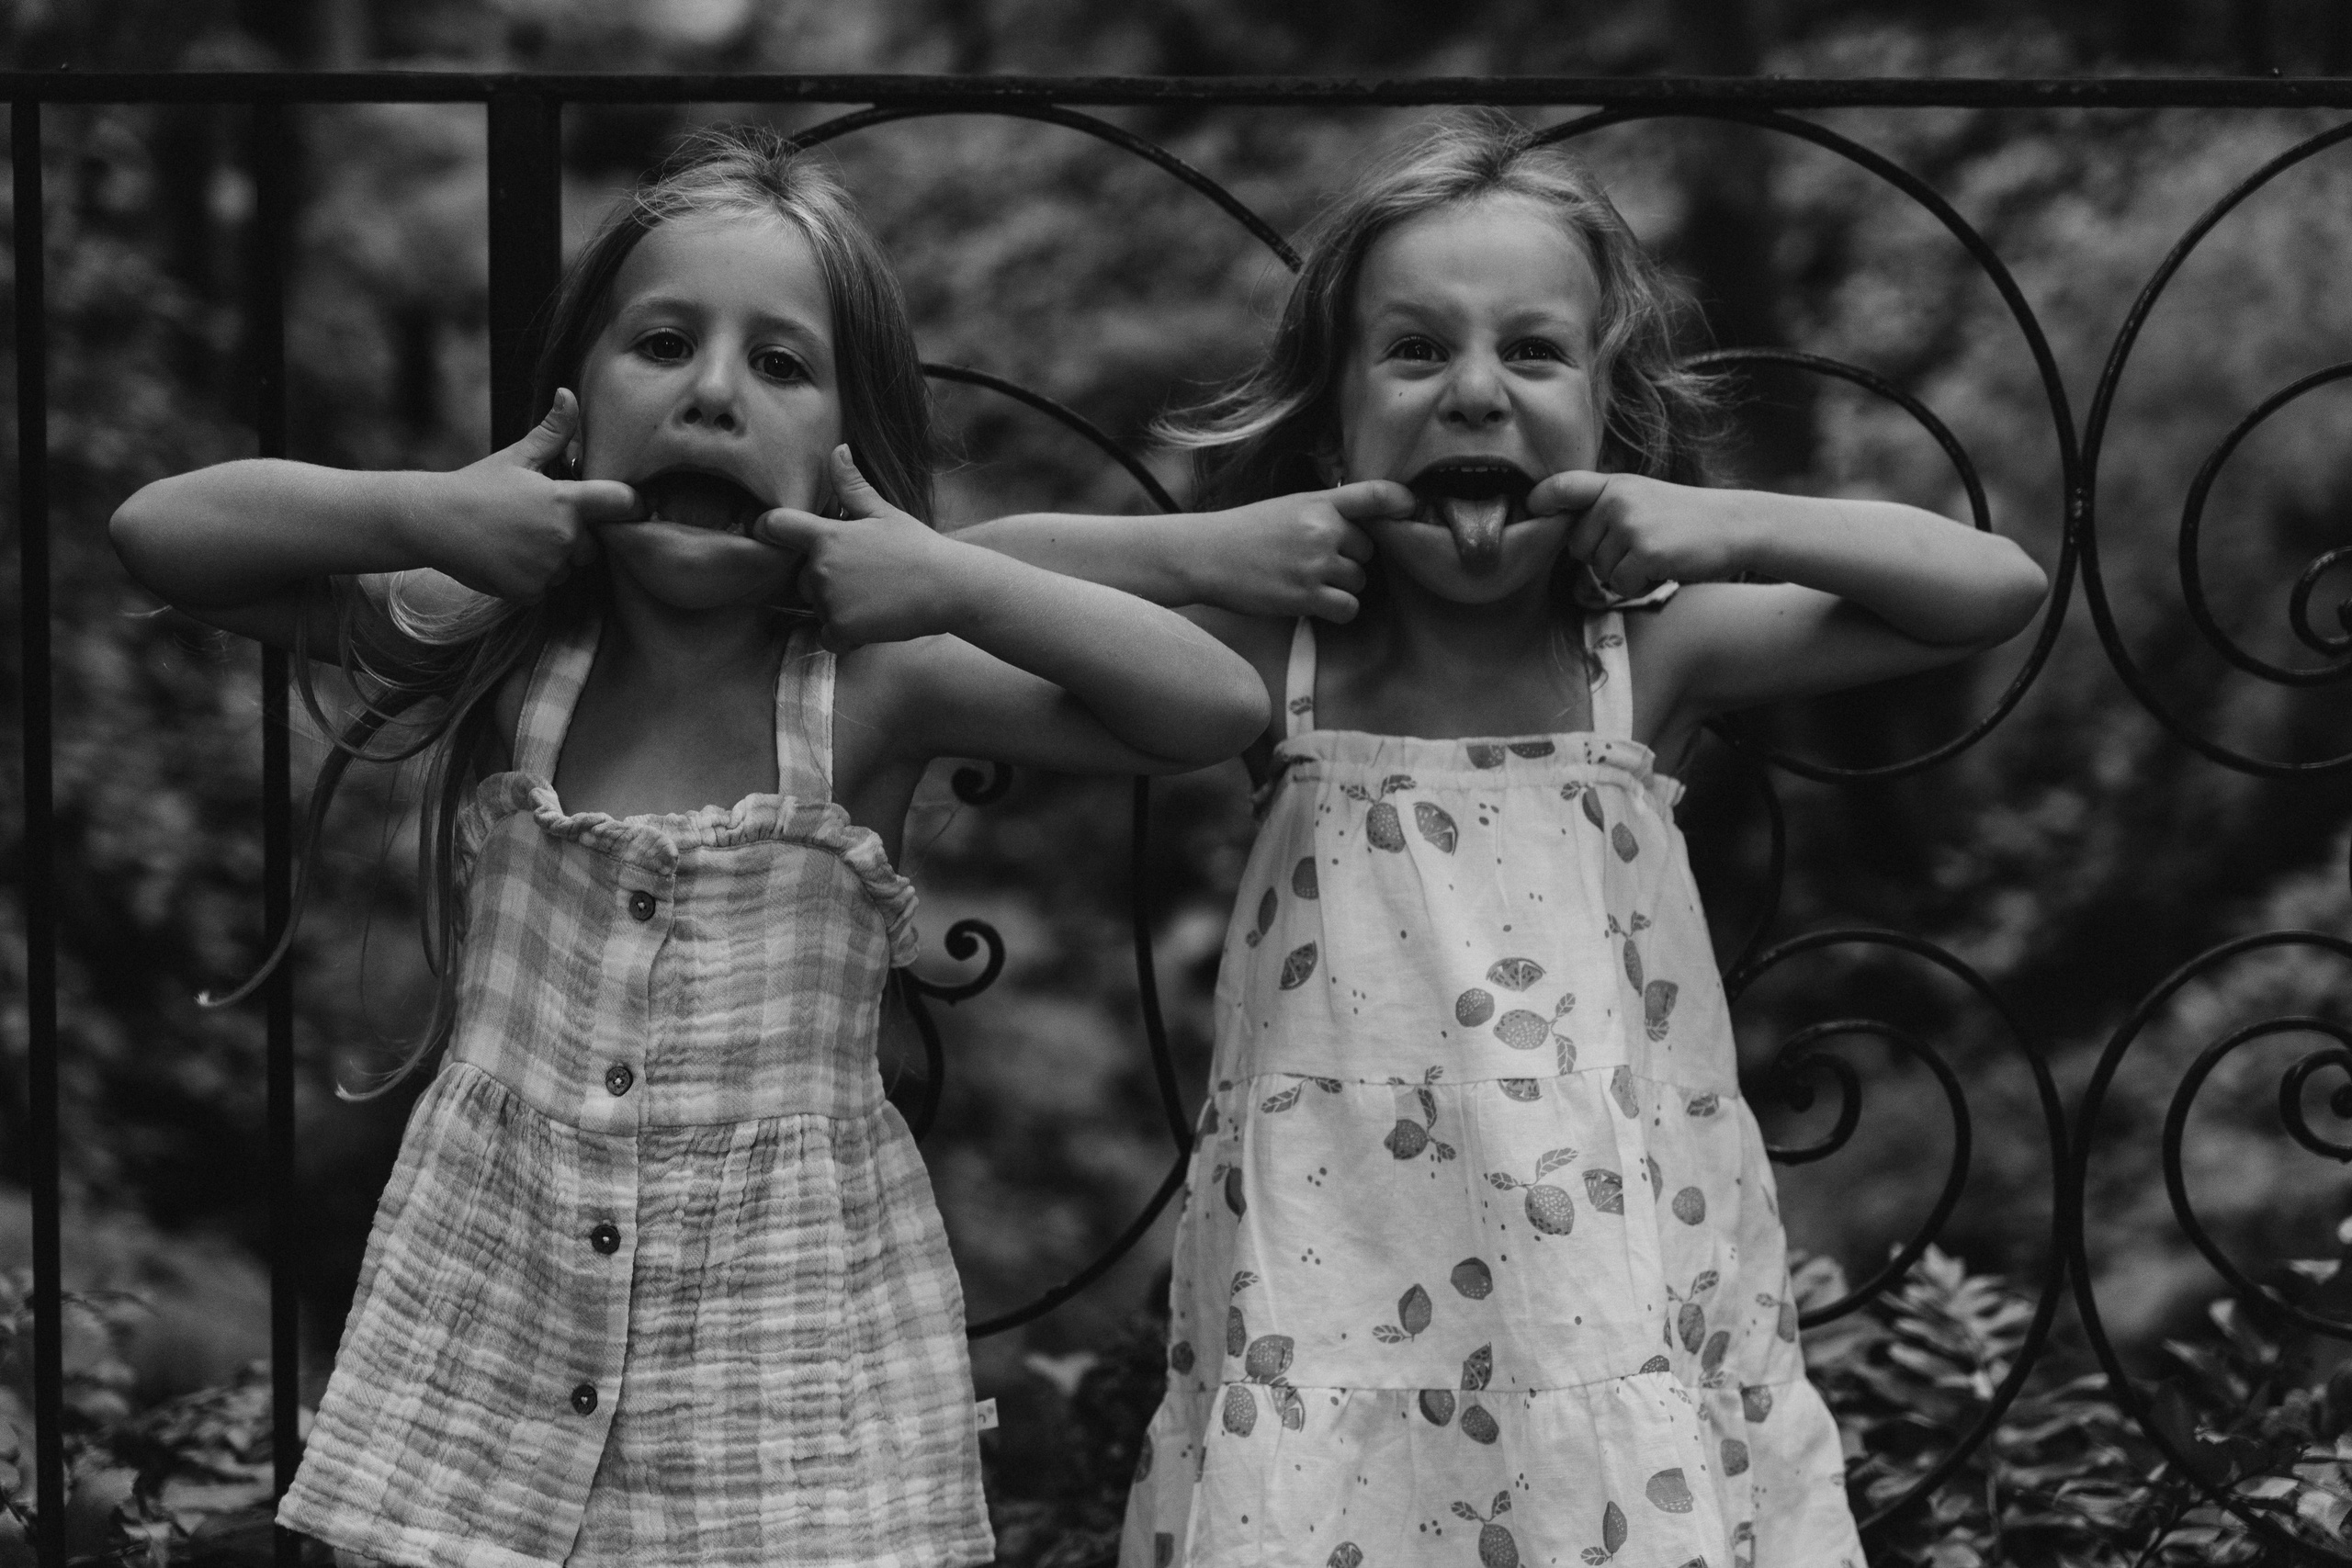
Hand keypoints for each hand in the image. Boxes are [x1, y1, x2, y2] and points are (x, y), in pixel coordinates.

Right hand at [411, 389, 641, 599]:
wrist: (432, 522)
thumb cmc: (477, 485)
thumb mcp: (517, 456)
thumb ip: (553, 432)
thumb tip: (569, 393)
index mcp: (566, 501)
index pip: (622, 504)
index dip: (632, 505)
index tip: (631, 507)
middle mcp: (563, 537)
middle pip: (594, 545)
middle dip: (576, 536)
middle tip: (538, 521)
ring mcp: (548, 568)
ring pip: (569, 568)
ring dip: (554, 559)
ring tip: (518, 539)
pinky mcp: (531, 591)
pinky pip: (547, 587)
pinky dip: (533, 578)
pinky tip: (508, 558)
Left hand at [756, 446, 966, 649]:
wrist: (949, 587)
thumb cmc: (917, 547)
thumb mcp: (884, 513)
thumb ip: (852, 487)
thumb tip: (838, 449)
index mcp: (827, 536)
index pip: (776, 526)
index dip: (767, 528)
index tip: (768, 534)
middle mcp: (821, 568)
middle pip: (802, 578)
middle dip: (826, 580)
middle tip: (866, 578)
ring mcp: (829, 601)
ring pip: (817, 608)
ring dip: (838, 608)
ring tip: (875, 599)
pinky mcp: (841, 629)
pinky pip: (828, 637)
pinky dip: (846, 635)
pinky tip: (873, 621)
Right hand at [1195, 482, 1406, 620]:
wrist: (1205, 555)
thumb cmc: (1246, 532)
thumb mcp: (1288, 507)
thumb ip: (1327, 511)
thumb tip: (1364, 527)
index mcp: (1320, 502)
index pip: (1374, 495)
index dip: (1400, 501)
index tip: (1411, 508)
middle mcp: (1323, 529)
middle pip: (1368, 550)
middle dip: (1349, 559)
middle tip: (1315, 561)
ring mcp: (1316, 563)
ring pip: (1359, 581)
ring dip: (1341, 587)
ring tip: (1306, 581)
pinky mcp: (1306, 596)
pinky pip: (1348, 608)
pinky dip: (1337, 610)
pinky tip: (1314, 603)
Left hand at [1534, 471, 1747, 598]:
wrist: (1736, 526)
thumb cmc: (1684, 519)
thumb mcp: (1641, 498)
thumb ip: (1604, 508)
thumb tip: (1562, 535)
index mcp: (1614, 484)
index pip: (1562, 487)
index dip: (1540, 501)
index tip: (1531, 510)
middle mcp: (1617, 500)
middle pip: (1577, 545)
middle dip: (1601, 556)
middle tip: (1639, 546)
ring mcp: (1631, 525)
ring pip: (1599, 569)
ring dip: (1624, 572)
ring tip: (1656, 554)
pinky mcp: (1646, 552)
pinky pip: (1620, 584)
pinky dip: (1639, 585)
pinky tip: (1663, 568)